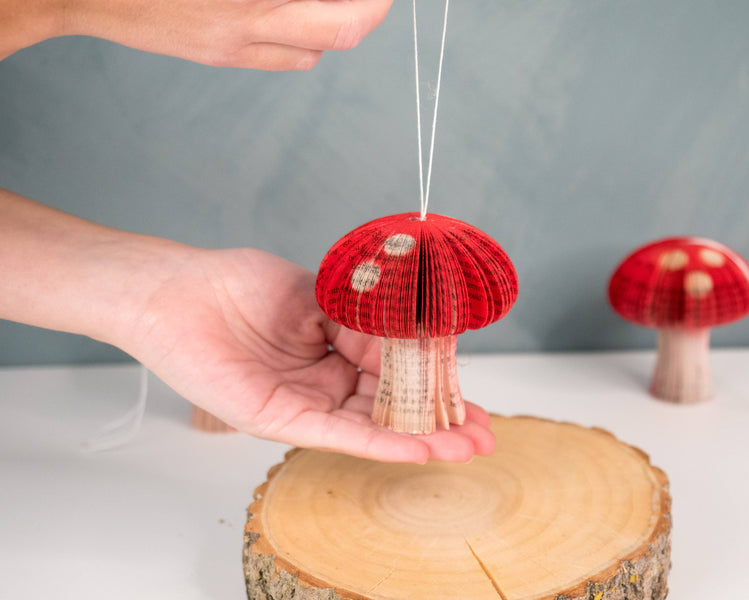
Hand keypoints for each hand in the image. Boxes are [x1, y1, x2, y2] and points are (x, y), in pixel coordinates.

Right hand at [1, 0, 392, 69]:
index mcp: (247, 2)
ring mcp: (230, 48)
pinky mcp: (217, 56)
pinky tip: (294, 12)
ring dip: (336, 27)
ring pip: (312, 54)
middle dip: (369, 11)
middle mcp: (243, 27)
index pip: (338, 13)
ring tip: (337, 1)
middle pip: (338, 34)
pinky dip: (302, 39)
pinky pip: (281, 59)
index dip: (370, 1)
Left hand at [123, 246, 494, 462]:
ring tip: (467, 448)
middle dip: (441, 421)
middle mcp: (325, 381)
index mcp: (337, 347)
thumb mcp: (319, 292)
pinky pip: (339, 436)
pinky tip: (420, 450)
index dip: (436, 382)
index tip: (471, 390)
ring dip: (422, 439)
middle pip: (393, 406)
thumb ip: (366, 318)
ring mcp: (306, 403)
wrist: (180, 293)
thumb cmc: (241, 283)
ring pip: (374, 426)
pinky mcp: (282, 420)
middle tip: (485, 434)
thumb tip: (414, 335)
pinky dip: (381, 443)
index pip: (398, 370)